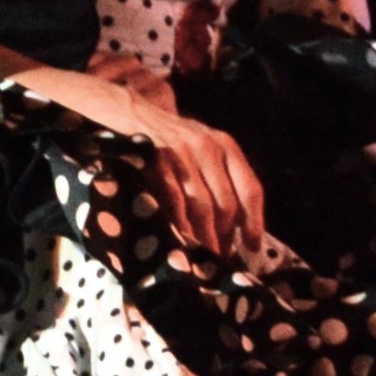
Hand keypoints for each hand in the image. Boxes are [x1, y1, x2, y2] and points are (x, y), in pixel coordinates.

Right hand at [0, 57, 268, 255]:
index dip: (254, 221)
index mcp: (225, 146)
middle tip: (218, 265)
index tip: (253, 247)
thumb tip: (230, 229)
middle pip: (226, 204)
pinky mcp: (156, 160)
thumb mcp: (197, 150)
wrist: (121, 110)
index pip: (250, 188)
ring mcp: (182, 153)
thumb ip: (215, 180)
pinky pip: (173, 200)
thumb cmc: (162, 139)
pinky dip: (178, 226)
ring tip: (200, 264)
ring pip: (202, 205)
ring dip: (203, 239)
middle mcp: (208, 147)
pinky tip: (178, 245)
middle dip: (224, 239)